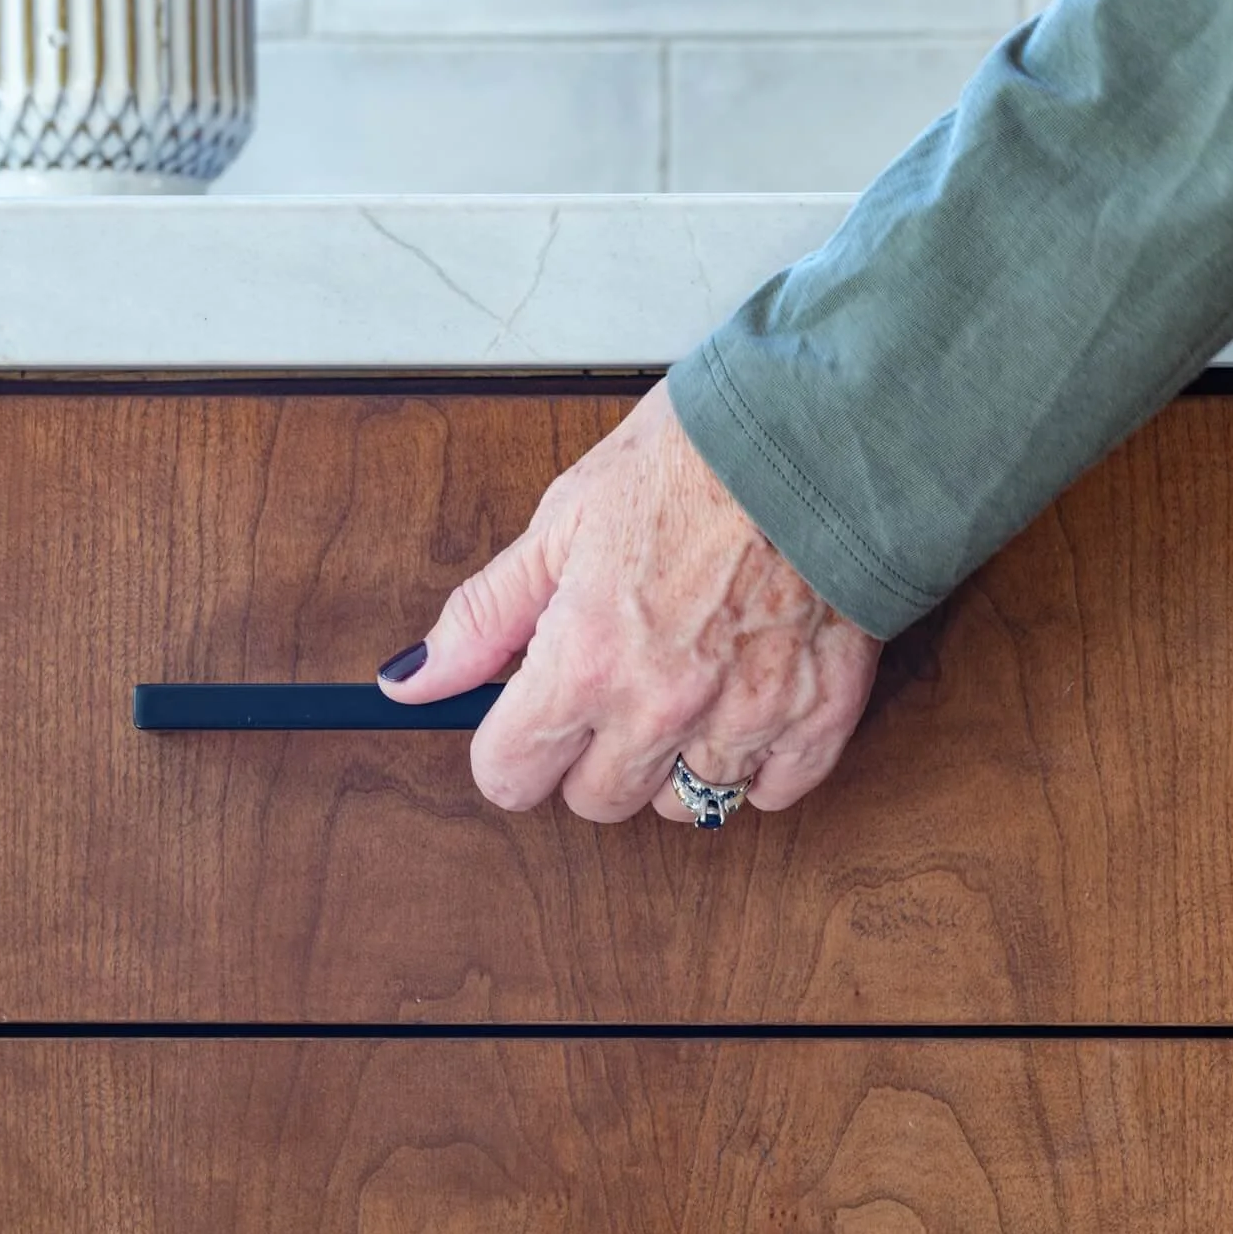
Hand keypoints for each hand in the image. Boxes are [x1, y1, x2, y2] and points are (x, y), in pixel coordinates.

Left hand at [375, 377, 881, 823]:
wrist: (819, 427)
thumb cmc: (692, 459)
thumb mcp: (562, 521)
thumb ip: (486, 616)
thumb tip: (412, 683)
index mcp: (587, 659)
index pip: (510, 776)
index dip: (509, 749)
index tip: (525, 722)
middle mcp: (662, 707)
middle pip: (597, 802)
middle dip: (591, 757)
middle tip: (615, 688)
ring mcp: (746, 720)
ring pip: (685, 806)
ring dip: (674, 763)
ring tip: (688, 688)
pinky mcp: (819, 718)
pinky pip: (770, 793)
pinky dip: (755, 763)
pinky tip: (746, 702)